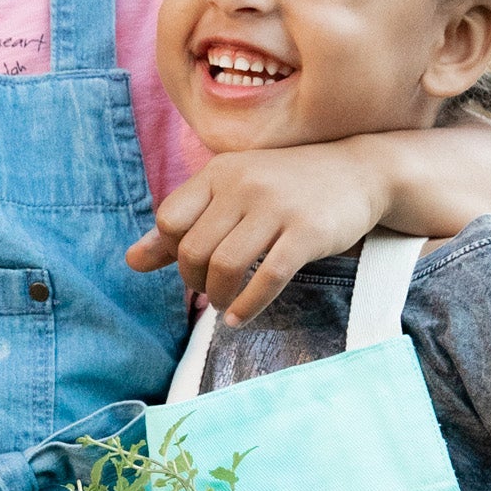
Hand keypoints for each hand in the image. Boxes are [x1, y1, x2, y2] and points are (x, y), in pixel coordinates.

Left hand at [126, 146, 393, 319]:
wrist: (359, 171)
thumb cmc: (287, 187)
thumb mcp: (231, 194)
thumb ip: (183, 227)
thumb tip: (131, 261)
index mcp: (219, 173)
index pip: (170, 220)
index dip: (173, 252)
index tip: (193, 266)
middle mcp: (244, 185)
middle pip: (193, 250)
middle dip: (194, 282)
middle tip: (210, 291)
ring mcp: (276, 207)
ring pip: (225, 266)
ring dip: (218, 297)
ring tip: (225, 305)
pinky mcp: (306, 233)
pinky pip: (266, 279)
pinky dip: (247, 306)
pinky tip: (240, 318)